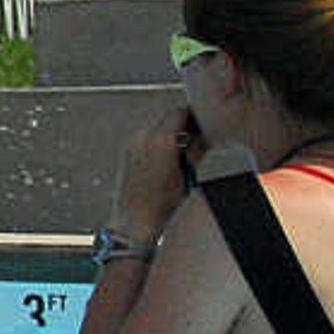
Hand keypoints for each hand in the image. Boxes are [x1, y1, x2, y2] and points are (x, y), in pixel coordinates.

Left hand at [113, 109, 201, 237]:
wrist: (134, 219)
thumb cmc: (163, 202)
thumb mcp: (187, 175)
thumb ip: (197, 150)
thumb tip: (205, 136)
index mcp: (159, 140)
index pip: (179, 113)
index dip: (194, 115)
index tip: (206, 121)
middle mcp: (142, 136)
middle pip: (167, 118)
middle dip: (184, 124)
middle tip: (200, 135)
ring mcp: (132, 143)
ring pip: (157, 127)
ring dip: (172, 132)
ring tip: (186, 148)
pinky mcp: (127, 151)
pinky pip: (147, 137)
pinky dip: (160, 140)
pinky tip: (171, 156)